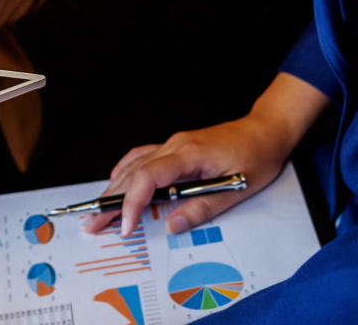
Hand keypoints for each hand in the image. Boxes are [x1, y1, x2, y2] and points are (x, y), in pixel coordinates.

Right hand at [82, 73, 329, 236]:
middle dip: (109, 200)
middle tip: (92, 223)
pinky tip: (117, 182)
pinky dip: (125, 172)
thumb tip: (173, 225)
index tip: (125, 225)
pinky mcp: (173, 147)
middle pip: (132, 173)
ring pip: (132, 165)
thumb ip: (203, 208)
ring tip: (98, 209)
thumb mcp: (237, 189)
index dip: (132, 202)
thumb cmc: (256, 157)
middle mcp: (174, 145)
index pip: (148, 177)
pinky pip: (140, 157)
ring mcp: (171, 144)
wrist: (265, 132)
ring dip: (112, 187)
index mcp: (188, 154)